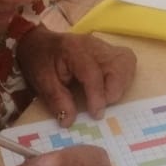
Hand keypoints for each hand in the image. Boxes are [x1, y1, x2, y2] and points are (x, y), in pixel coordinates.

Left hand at [16, 25, 136, 122]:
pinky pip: (126, 62)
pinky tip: (110, 86)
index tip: (96, 115)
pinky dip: (123, 77)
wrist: (38, 43)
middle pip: (118, 65)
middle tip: (100, 104)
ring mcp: (103, 45)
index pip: (93, 73)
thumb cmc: (39, 61)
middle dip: (114, 90)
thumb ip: (56, 101)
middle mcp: (93, 45)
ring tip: (105, 96)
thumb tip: (69, 121)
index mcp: (73, 50)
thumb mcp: (42, 82)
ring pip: (126, 63)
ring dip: (121, 84)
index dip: (97, 97)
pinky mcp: (109, 50)